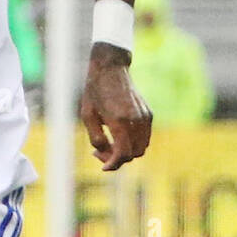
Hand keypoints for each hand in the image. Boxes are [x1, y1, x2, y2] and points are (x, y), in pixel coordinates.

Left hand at [80, 42, 151, 170]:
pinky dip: (133, 143)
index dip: (113, 164)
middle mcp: (136, 120)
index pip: (123, 153)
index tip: (103, 167)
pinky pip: (145, 138)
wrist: (110, 68)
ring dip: (127, 152)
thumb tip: (104, 154)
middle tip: (100, 152)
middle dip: (118, 159)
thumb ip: (96, 138)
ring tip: (108, 144)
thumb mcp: (87, 116)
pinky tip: (118, 137)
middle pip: (134, 154)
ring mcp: (145, 117)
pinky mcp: (148, 114)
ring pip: (141, 148)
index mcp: (119, 120)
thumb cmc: (95, 91)